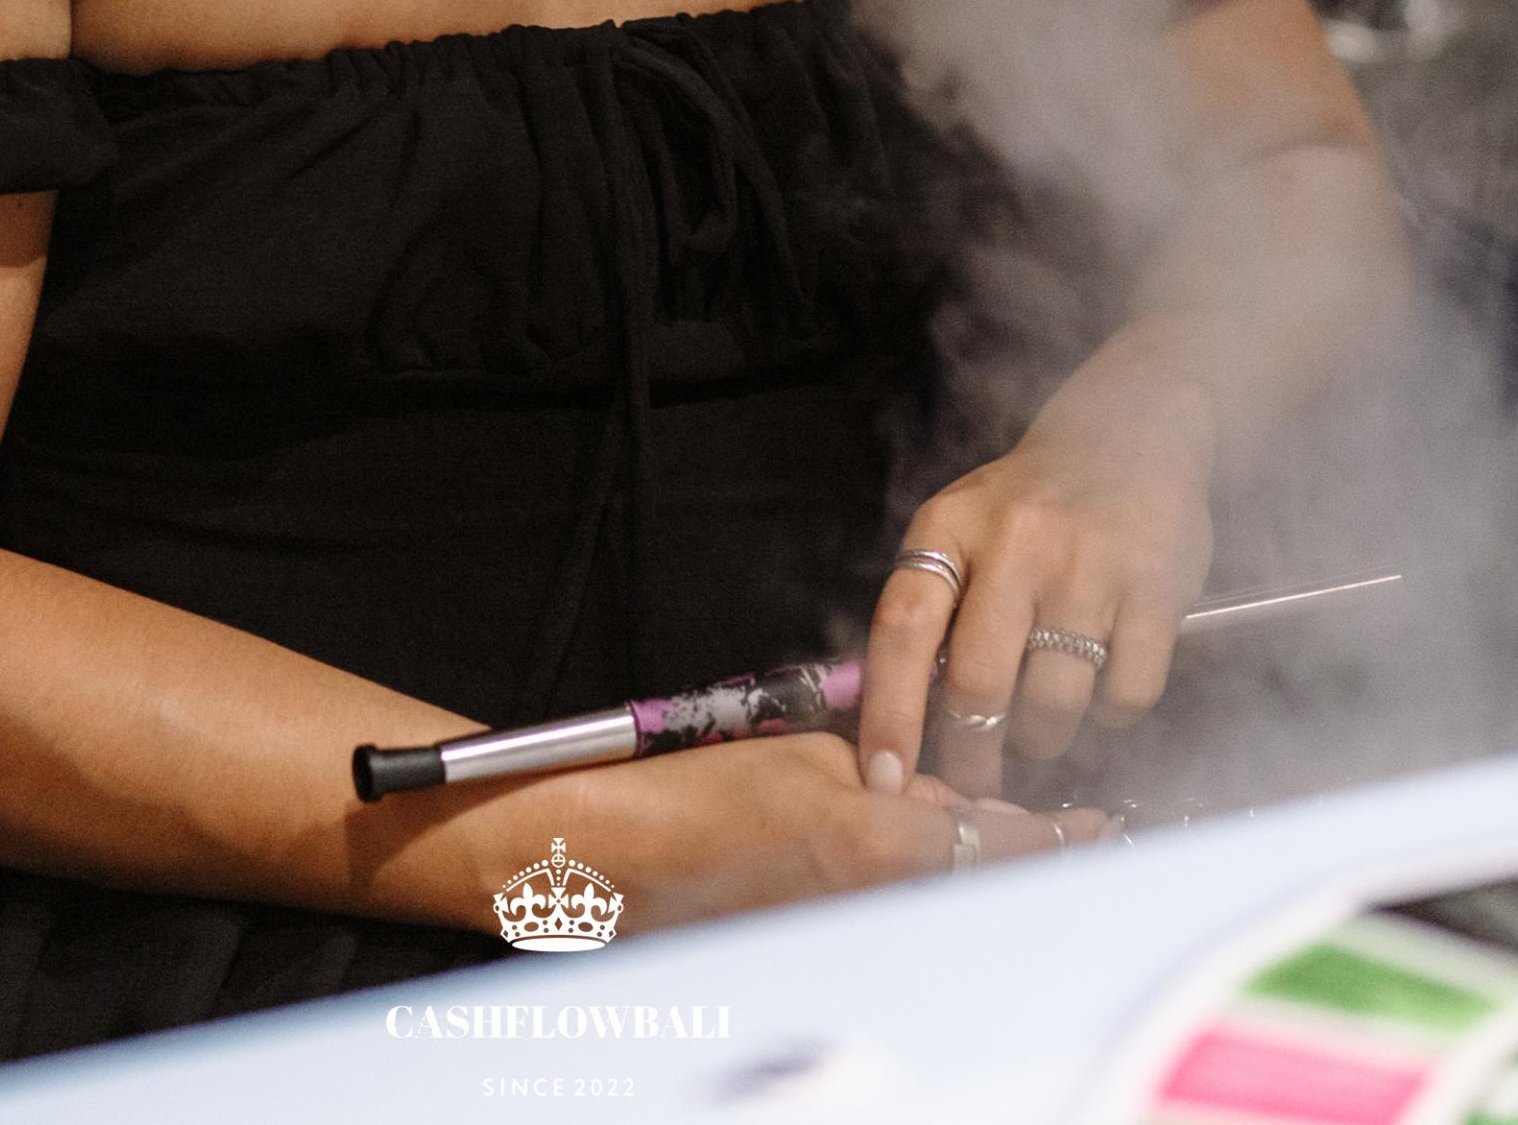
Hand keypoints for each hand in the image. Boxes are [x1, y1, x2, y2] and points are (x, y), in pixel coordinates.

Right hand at [596, 733, 1110, 934]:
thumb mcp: (813, 760)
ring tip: (1007, 850)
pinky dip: (923, 903)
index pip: (1008, 841)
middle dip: (1030, 858)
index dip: (1065, 834)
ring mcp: (855, 943)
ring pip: (946, 910)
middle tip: (1077, 837)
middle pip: (989, 888)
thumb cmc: (704, 799)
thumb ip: (897, 778)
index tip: (1103, 826)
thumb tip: (945, 799)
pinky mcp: (826, 961)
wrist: (620, 861)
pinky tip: (918, 879)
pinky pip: (898, 929)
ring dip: (977, 880)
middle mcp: (883, 907)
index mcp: (885, 845)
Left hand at [857, 343, 1214, 799]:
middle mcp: (1014, 544)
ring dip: (1043, 740)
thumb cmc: (1032, 500)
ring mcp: (1088, 567)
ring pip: (1051, 706)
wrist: (1132, 429)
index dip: (888, 713)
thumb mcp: (964, 526)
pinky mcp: (1156, 590)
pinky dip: (1111, 716)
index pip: (901, 628)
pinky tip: (1103, 689)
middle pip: (977, 685)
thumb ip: (930, 608)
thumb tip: (888, 717)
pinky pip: (1125, 697)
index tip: (883, 779)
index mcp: (951, 527)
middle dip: (971, 754)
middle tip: (975, 779)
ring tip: (1042, 726)